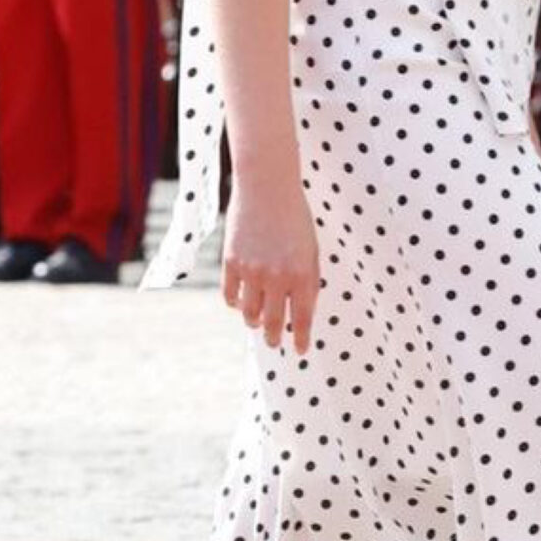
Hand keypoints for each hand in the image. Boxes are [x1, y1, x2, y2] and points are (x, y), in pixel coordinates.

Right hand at [222, 166, 319, 353]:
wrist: (267, 189)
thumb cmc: (295, 218)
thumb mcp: (311, 249)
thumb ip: (307, 279)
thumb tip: (299, 310)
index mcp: (303, 273)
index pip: (303, 317)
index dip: (302, 337)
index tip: (302, 351)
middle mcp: (277, 277)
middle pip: (274, 322)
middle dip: (275, 337)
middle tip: (275, 343)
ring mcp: (252, 271)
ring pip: (250, 313)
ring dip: (255, 322)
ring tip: (259, 323)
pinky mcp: (231, 263)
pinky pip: (230, 297)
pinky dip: (235, 305)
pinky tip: (241, 304)